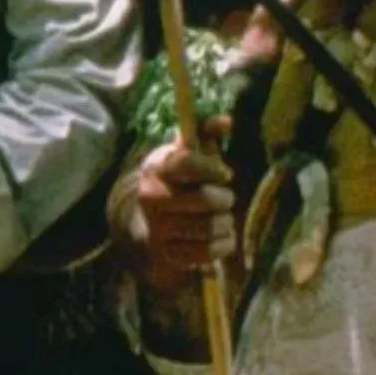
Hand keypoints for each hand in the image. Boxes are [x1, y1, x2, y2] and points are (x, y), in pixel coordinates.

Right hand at [123, 127, 235, 291]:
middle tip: (224, 198)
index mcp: (155, 167)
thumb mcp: (188, 155)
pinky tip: (219, 237)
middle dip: (224, 198)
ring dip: (225, 222)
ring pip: (211, 226)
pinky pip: (210, 251)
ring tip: (220, 218)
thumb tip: (227, 120)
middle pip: (206, 199)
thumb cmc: (179, 183)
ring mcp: (158, 228)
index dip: (212, 168)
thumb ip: (205, 133)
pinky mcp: (168, 254)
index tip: (224, 174)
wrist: (149, 224)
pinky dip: (224, 244)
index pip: (186, 162)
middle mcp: (151, 197)